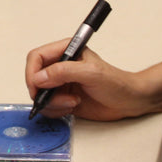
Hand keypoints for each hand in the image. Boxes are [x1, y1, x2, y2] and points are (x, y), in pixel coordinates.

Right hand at [24, 39, 150, 120]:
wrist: (129, 101)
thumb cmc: (116, 83)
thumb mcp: (90, 73)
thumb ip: (63, 72)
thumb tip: (39, 77)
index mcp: (67, 51)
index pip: (37, 57)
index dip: (32, 72)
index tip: (37, 87)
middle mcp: (61, 66)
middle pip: (35, 78)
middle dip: (43, 92)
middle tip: (57, 98)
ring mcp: (61, 83)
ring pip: (40, 95)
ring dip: (53, 103)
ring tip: (73, 102)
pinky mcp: (63, 98)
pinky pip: (48, 106)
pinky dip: (57, 110)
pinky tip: (73, 107)